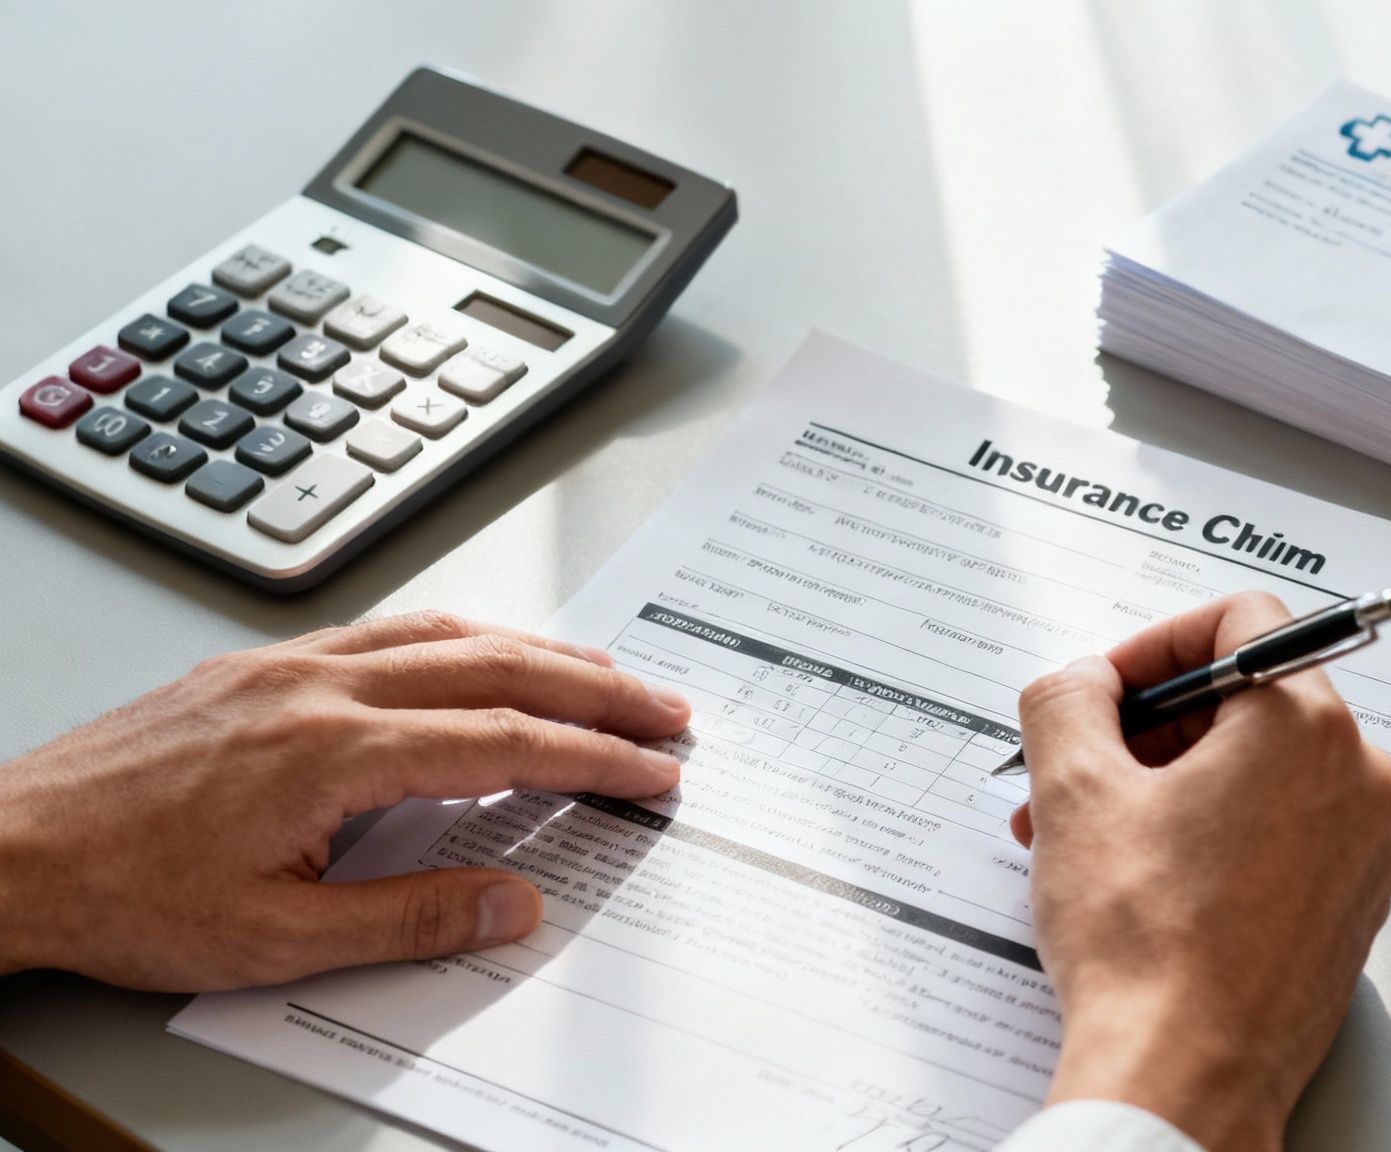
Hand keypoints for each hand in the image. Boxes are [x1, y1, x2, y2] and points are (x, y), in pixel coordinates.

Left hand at [0, 612, 688, 991]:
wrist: (9, 850)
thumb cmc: (123, 895)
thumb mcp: (274, 941)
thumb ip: (409, 919)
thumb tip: (513, 906)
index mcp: (332, 752)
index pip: (503, 744)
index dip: (594, 757)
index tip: (652, 772)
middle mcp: (319, 687)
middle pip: (496, 669)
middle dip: (597, 689)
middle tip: (666, 710)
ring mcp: (288, 666)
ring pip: (447, 634)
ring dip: (540, 650)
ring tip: (605, 672)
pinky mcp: (260, 666)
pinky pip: (389, 629)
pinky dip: (464, 636)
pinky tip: (485, 650)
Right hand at [1013, 593, 1390, 1151]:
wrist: (1183, 1077)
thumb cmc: (1145, 948)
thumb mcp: (1072, 792)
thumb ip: (1068, 700)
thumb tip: (1080, 683)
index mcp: (1304, 728)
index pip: (1242, 621)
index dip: (1156, 644)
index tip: (1109, 689)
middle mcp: (1356, 779)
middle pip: (1248, 702)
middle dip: (1148, 731)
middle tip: (1079, 770)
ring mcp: (1363, 850)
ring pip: (1259, 775)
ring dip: (1169, 788)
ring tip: (1090, 837)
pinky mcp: (1349, 909)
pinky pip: (1281, 836)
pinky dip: (1213, 838)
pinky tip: (1144, 880)